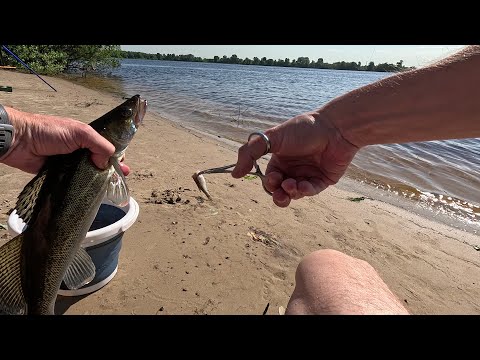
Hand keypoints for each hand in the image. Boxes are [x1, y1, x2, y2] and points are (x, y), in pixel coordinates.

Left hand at [0, 107, 129, 174]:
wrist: (20, 141)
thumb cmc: (49, 131)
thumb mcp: (80, 133)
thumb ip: (99, 145)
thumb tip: (106, 164)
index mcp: (85, 137)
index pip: (106, 147)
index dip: (116, 156)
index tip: (123, 167)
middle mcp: (79, 150)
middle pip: (100, 161)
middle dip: (111, 170)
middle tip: (120, 178)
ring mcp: (70, 163)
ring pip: (89, 173)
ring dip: (98, 180)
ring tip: (109, 187)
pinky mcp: (60, 175)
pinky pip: (75, 182)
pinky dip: (83, 186)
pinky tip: (92, 192)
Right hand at [232, 112, 357, 206]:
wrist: (334, 128)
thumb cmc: (303, 130)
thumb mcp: (272, 137)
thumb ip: (249, 153)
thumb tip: (234, 174)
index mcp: (280, 160)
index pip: (269, 179)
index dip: (269, 183)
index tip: (273, 179)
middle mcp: (292, 169)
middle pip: (280, 191)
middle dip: (278, 195)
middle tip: (281, 193)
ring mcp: (308, 175)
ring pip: (295, 194)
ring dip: (291, 193)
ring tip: (293, 186)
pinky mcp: (323, 180)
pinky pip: (311, 191)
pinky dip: (305, 191)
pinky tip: (304, 186)